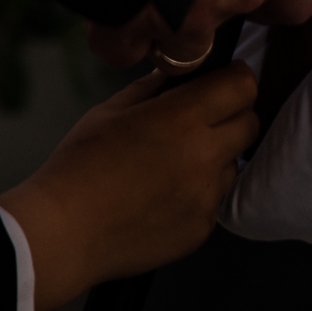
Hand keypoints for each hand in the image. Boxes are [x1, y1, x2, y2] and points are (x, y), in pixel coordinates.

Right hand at [0, 66, 260, 310]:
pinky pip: (214, 202)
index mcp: (182, 118)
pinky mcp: (202, 229)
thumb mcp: (109, 112)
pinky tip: (162, 198)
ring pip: (233, 165)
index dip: (235, 80)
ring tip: (171, 167)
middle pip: (250, 124)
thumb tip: (176, 76)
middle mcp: (204, 156)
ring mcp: (206, 196)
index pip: (243, 85)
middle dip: (231, 117)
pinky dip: (198, 196)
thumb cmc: (77, 169)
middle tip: (200, 122)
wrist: (62, 234)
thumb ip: (151, 88)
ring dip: (215, 159)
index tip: (224, 82)